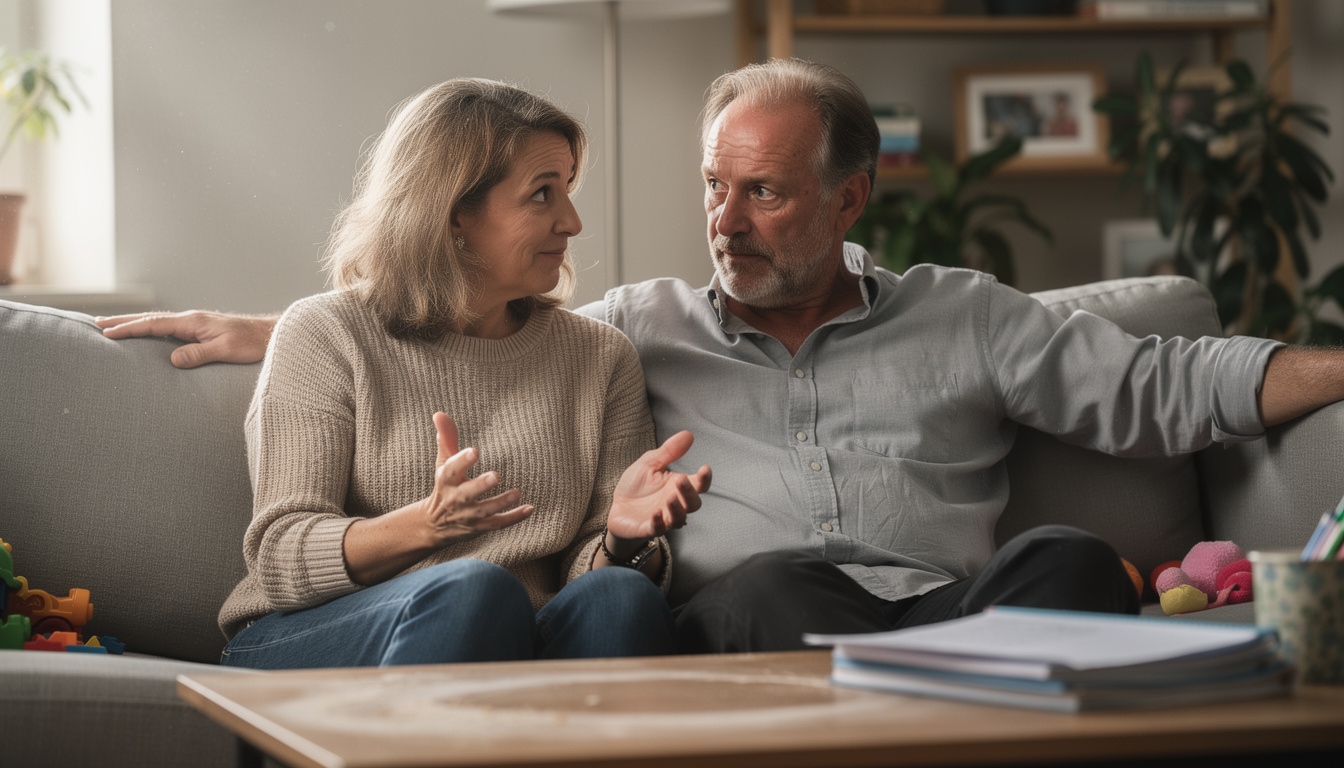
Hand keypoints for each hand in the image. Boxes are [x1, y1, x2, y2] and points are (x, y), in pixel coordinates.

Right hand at [95, 310, 276, 368]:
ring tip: (113, 326)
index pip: (154, 324)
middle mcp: (191, 320)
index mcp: (193, 322)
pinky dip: (151, 329)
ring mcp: (195, 324)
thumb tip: (173, 360)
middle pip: (151, 319)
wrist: (271, 335)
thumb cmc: (252, 343)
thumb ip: (200, 354)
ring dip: (135, 324)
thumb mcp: (226, 350)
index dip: (129, 328)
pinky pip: (168, 329)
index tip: (107, 331)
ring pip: (158, 322)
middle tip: (97, 323)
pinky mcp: (201, 331)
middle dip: (124, 321)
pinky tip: (146, 335)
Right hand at [422, 412, 532, 542]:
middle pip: (467, 493)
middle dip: (480, 485)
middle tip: (495, 475)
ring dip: (501, 503)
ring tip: (517, 493)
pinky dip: (513, 518)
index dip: (461, 461)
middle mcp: (456, 499)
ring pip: (485, 511)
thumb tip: (440, 413)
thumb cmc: (445, 486)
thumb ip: (447, 439)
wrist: (433, 525)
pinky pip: (497, 524)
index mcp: (446, 480)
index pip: (450, 470)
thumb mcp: (443, 464)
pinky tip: (530, 509)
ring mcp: (468, 515)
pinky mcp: (479, 528)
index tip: (474, 451)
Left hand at [606, 431, 711, 541]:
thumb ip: (669, 451)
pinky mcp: (647, 528)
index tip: (705, 468)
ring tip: (670, 498)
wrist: (617, 506)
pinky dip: (658, 523)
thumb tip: (688, 434)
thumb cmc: (636, 485)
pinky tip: (656, 514)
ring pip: (679, 519)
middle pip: (693, 504)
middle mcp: (675, 504)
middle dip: (689, 493)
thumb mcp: (650, 463)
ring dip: (677, 510)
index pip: (699, 485)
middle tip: (681, 481)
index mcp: (678, 487)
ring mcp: (663, 518)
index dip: (705, 478)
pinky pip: (657, 529)